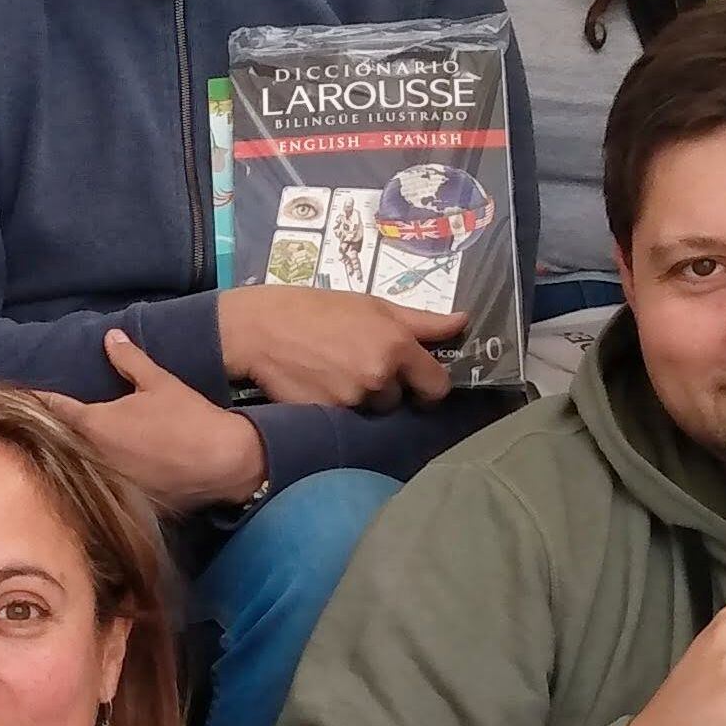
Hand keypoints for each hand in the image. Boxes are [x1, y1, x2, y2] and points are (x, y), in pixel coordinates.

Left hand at [44, 331, 267, 515]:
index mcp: (95, 424)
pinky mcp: (123, 502)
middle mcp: (93, 456)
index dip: (38, 401)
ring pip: (76, 469)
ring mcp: (106, 483)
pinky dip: (93, 480)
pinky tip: (91, 477)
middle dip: (48, 432)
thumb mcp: (159, 383)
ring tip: (56, 450)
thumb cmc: (189, 418)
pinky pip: (99, 488)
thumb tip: (110, 336)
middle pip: (58, 443)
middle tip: (33, 422)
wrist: (224, 463)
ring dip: (67, 459)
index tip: (23, 397)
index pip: (53, 409)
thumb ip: (129, 360)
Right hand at [216, 285, 453, 410]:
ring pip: (372, 412)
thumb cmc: (319, 309)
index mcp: (397, 345)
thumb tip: (463, 323)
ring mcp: (353, 399)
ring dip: (362, 400)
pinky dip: (338, 409)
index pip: (437, 386)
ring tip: (337, 375)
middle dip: (388, 390)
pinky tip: (321, 387)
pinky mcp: (328, 416)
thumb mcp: (373, 305)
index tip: (416, 381)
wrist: (261, 329)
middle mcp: (379, 376)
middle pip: (401, 401)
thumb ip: (422, 320)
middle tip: (361, 367)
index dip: (428, 386)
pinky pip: (347, 420)